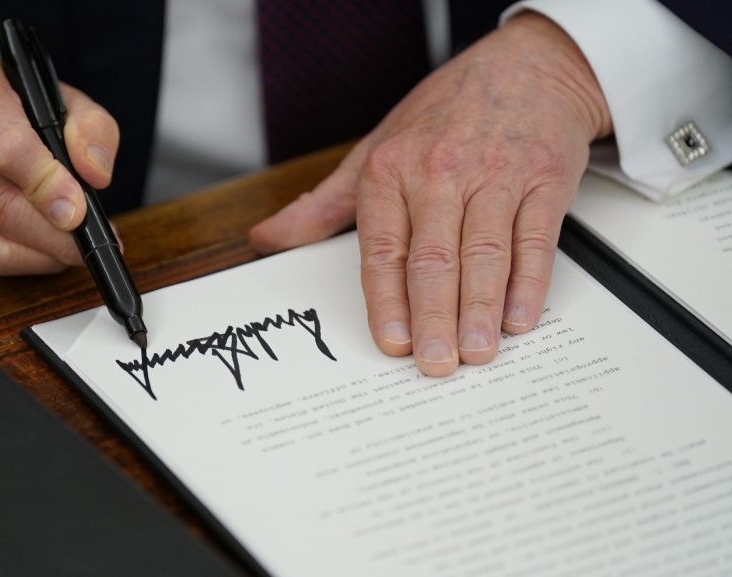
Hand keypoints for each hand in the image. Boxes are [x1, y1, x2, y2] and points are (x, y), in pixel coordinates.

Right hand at [0, 59, 119, 273]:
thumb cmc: (17, 109)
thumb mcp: (65, 102)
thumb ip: (92, 130)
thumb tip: (95, 175)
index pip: (6, 149)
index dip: (47, 186)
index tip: (79, 212)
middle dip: (53, 235)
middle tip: (87, 243)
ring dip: (40, 256)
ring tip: (71, 250)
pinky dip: (20, 263)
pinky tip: (42, 250)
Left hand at [250, 13, 611, 375]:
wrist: (526, 66)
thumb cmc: (445, 112)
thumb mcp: (374, 148)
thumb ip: (323, 204)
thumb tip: (268, 239)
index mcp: (393, 169)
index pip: (384, 247)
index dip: (386, 299)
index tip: (391, 341)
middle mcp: (443, 172)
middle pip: (434, 258)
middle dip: (433, 317)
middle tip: (435, 363)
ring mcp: (497, 175)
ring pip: (484, 254)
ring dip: (479, 310)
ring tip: (474, 354)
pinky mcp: (545, 181)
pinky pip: (534, 240)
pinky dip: (528, 284)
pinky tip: (518, 319)